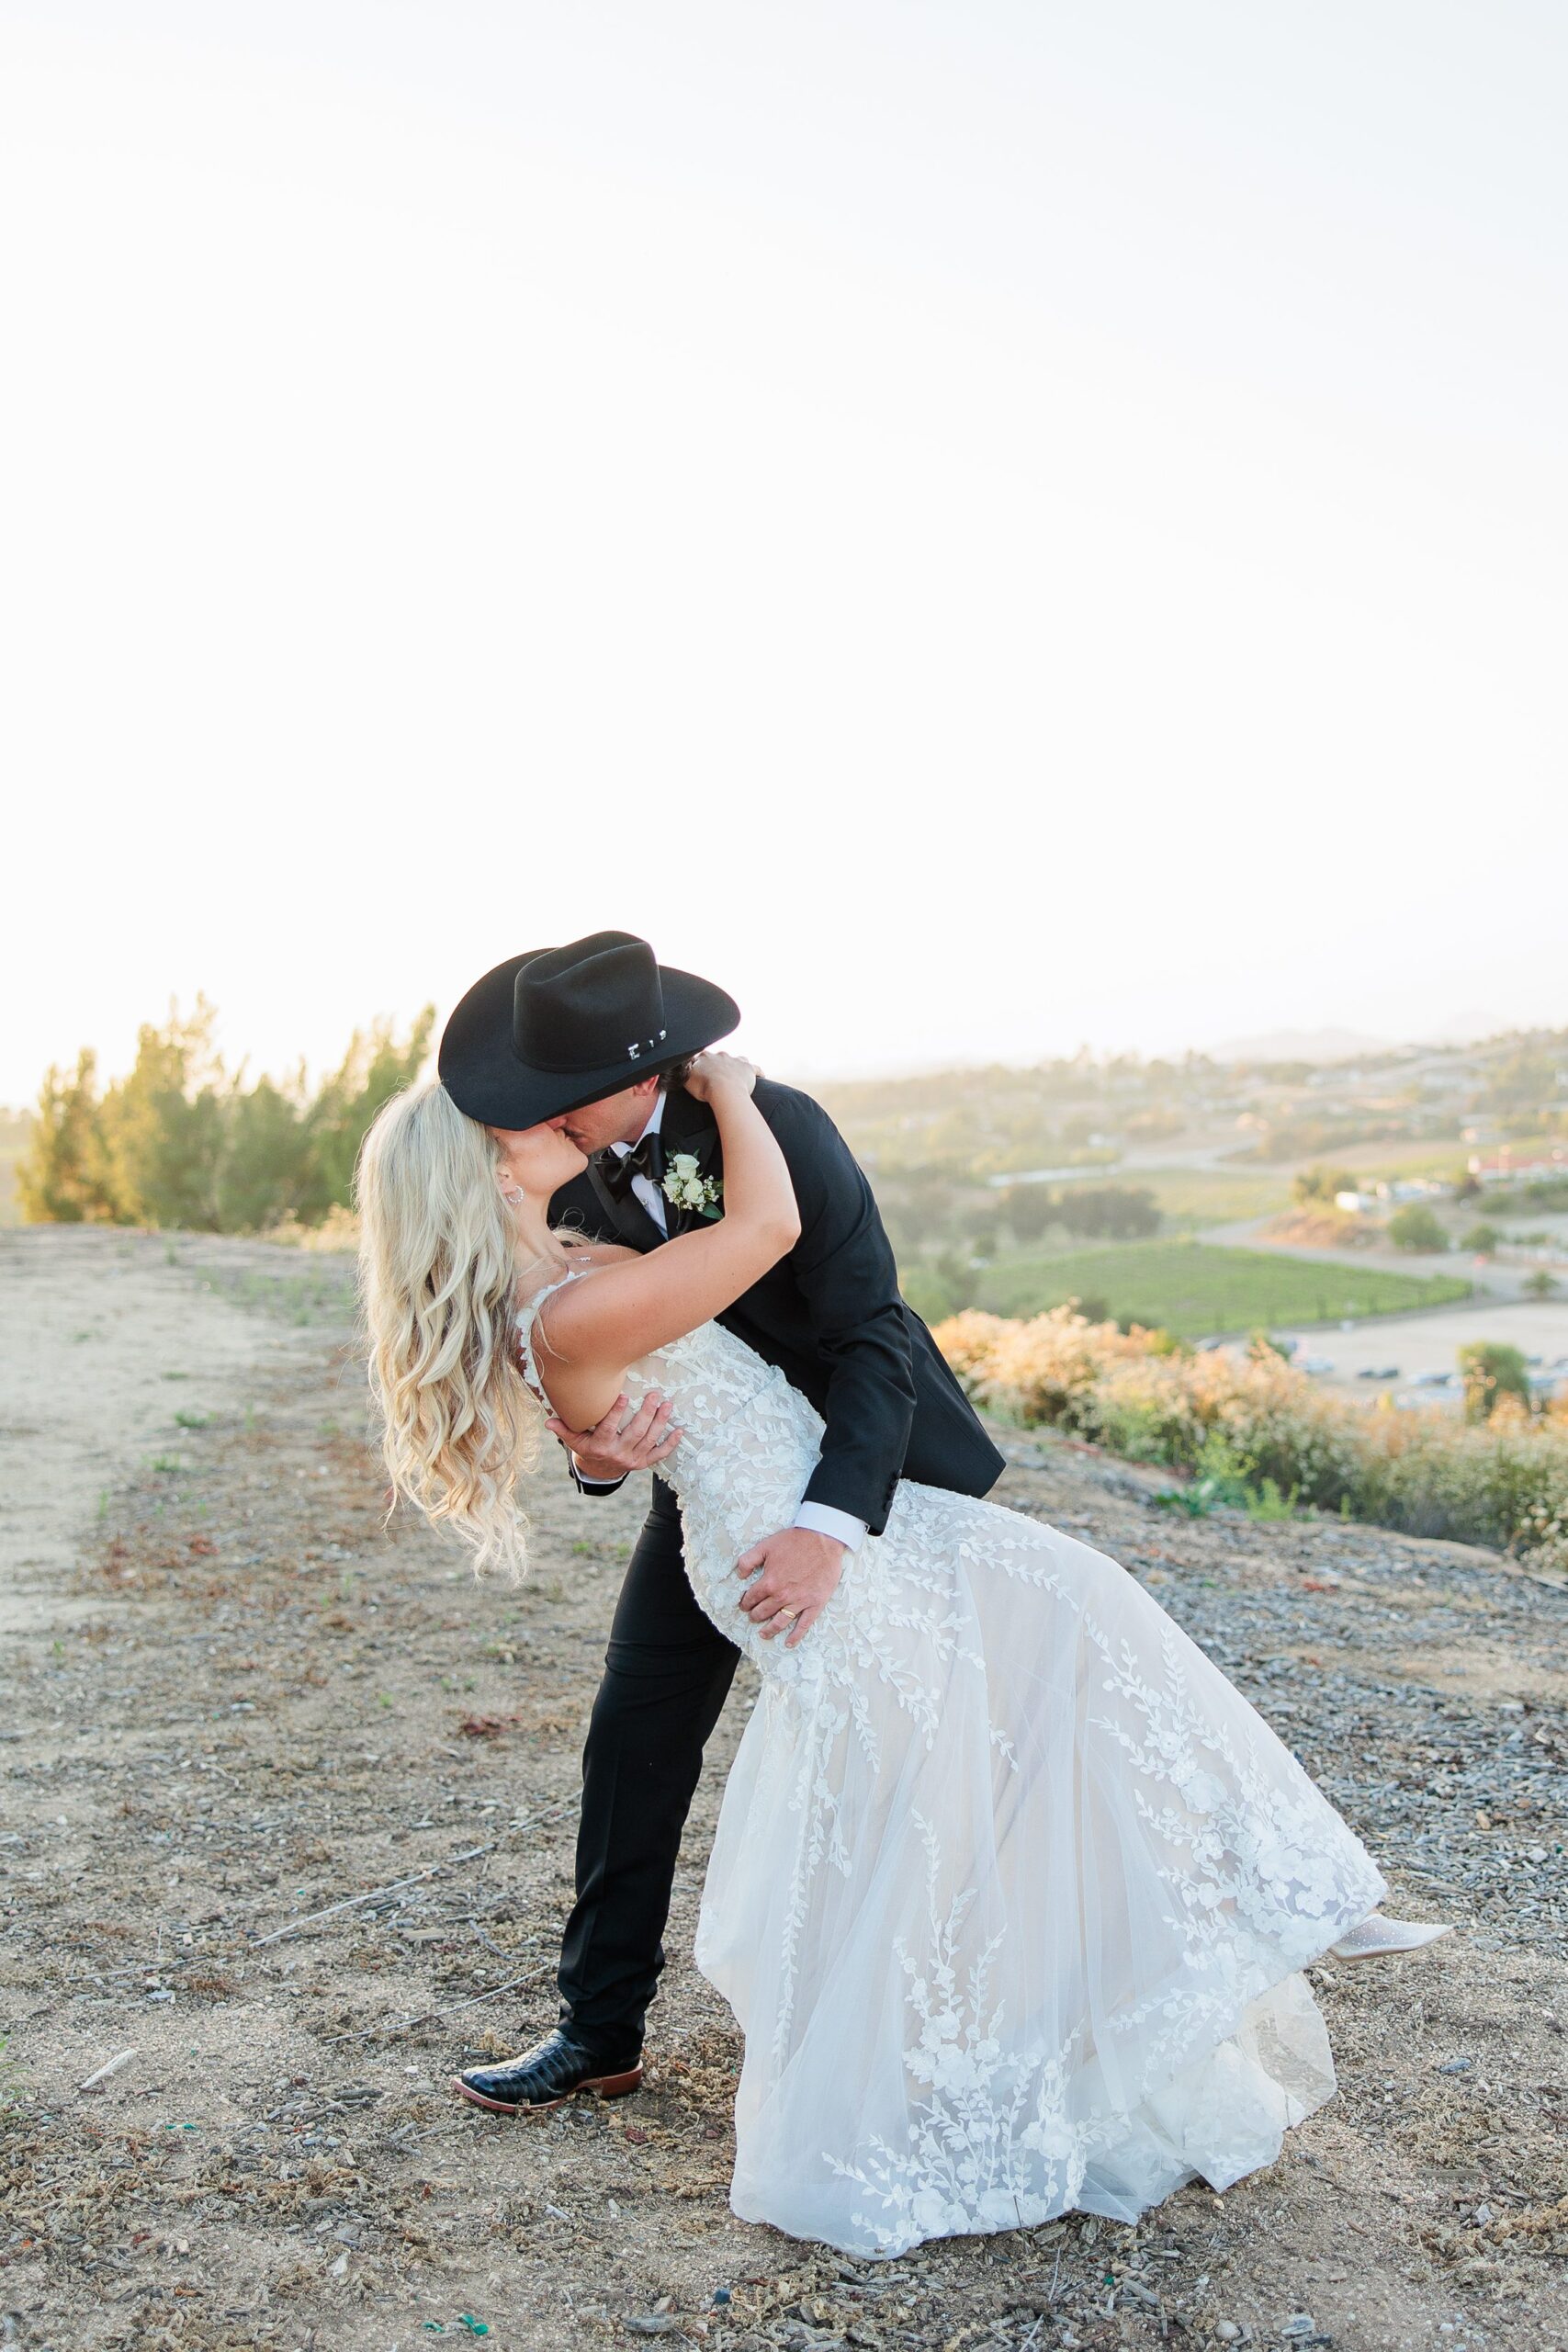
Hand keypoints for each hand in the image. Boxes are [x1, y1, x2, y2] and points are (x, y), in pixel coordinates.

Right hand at [548, 1390, 683, 1482]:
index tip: (624, 1396)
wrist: (599, 1470)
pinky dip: (670, 1444)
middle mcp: (617, 1455)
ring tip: (667, 1405)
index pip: (608, 1429)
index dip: (616, 1414)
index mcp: (599, 1447)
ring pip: (649, 1441)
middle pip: (634, 1434)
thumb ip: (563, 1428)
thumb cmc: (587, 1447)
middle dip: (646, 1414)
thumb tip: (548, 1420)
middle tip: (654, 1395)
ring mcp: (632, 1461)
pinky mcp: (643, 1464)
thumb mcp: (574, 1439)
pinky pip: (659, 1455)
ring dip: (660, 1423)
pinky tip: (679, 1430)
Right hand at [685, 1050, 757, 1103]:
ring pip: (737, 1060)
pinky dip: (757, 1072)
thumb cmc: (705, 1087)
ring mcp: (736, 1061)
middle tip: (717, 1078)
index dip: (702, 1066)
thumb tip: (682, 1068)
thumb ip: (685, 1072)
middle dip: (719, 1066)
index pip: (702, 1058)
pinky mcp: (748, 1069)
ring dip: (736, 1066)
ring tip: (735, 1076)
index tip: (702, 1073)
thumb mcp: (687, 1079)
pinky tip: (760, 1076)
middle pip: (720, 1058)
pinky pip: (755, 1069)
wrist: (723, 1091)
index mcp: (705, 1056)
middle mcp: (721, 1055)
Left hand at [735, 1526, 844, 1647]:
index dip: (745, 1603)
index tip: (744, 1605)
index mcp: (769, 1582)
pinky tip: (789, 1643)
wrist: (822, 1539)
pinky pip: (804, 1625)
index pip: (752, 1598)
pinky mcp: (815, 1603)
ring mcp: (799, 1601)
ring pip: (780, 1622)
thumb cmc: (794, 1541)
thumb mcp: (765, 1546)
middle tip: (752, 1617)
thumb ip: (748, 1560)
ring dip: (770, 1630)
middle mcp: (782, 1595)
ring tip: (763, 1634)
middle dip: (755, 1616)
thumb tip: (739, 1575)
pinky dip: (796, 1636)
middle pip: (763, 1612)